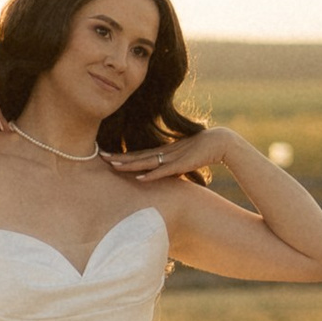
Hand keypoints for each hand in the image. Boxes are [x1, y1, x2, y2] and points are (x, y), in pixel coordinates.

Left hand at [114, 124, 242, 187]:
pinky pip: (163, 171)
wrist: (221, 142)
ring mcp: (172, 158)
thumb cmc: (203, 151)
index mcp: (164, 151)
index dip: (123, 155)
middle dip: (119, 157)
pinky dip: (151, 175)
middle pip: (138, 156)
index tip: (107, 155)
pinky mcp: (182, 164)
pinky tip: (139, 178)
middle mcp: (165, 153)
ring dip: (130, 165)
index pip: (139, 154)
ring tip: (113, 166)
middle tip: (100, 157)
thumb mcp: (183, 160)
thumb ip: (173, 167)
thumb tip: (164, 174)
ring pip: (146, 162)